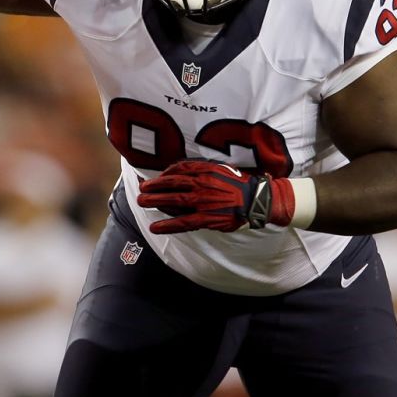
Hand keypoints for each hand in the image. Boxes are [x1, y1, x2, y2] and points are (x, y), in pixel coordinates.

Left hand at [136, 160, 295, 233]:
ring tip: (141, 203)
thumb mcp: (219, 168)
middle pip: (171, 184)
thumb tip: (181, 170)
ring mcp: (202, 202)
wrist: (255, 199)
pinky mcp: (205, 218)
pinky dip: (167, 225)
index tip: (154, 179)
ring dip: (155, 201)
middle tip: (141, 189)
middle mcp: (200, 185)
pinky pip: (182, 222)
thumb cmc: (238, 184)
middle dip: (153, 187)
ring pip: (173, 201)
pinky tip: (155, 227)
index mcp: (204, 171)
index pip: (177, 170)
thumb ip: (201, 168)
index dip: (163, 175)